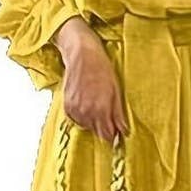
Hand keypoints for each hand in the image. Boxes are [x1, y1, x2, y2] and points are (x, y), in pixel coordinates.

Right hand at [53, 18, 129, 143]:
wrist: (82, 55)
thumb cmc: (101, 69)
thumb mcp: (116, 91)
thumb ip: (118, 114)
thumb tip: (123, 131)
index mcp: (101, 109)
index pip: (107, 135)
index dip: (113, 135)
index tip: (117, 132)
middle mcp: (86, 113)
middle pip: (97, 132)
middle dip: (104, 127)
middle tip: (107, 114)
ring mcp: (75, 110)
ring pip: (86, 127)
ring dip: (92, 121)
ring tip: (96, 105)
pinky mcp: (67, 107)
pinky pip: (76, 120)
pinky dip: (82, 117)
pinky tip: (86, 105)